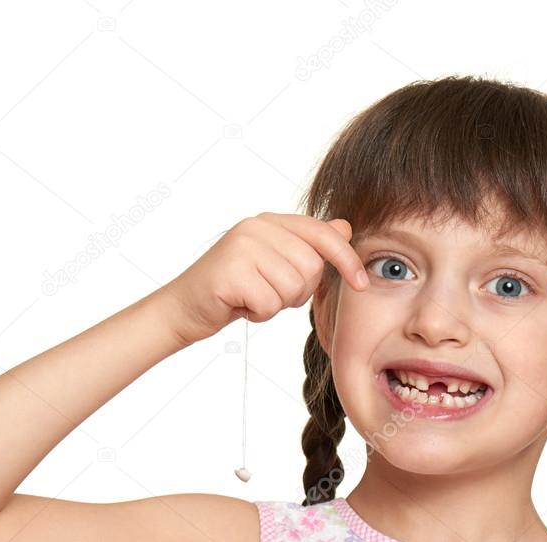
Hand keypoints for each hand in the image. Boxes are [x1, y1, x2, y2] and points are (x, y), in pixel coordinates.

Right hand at [157, 213, 368, 345]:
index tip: (362, 284)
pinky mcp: (231, 271)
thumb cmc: (232, 290)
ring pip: (293, 287)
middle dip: (296, 292)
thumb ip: (307, 246)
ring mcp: (242, 246)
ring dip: (276, 305)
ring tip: (252, 298)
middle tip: (267, 293)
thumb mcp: (273, 265)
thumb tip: (344, 226)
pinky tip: (240, 306)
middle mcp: (256, 227)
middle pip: (311, 268)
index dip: (346, 260)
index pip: (322, 234)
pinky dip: (258, 314)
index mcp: (269, 222)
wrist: (184, 308)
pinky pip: (270, 304)